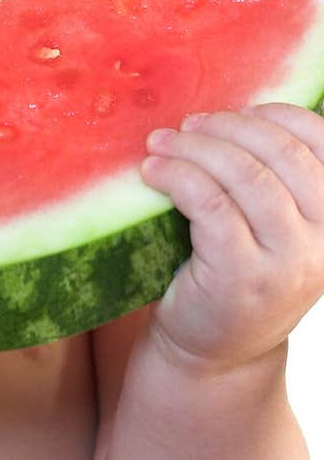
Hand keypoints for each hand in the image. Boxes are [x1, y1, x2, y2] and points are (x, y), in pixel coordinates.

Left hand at [139, 102, 323, 369]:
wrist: (216, 350)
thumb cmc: (238, 270)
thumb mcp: (274, 225)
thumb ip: (273, 177)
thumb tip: (235, 109)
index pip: (321, 141)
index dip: (276, 115)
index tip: (235, 114)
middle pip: (280, 153)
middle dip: (226, 127)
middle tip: (185, 127)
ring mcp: (287, 262)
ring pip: (244, 175)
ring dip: (194, 149)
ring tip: (160, 145)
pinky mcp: (241, 276)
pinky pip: (210, 205)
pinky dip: (177, 176)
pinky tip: (152, 173)